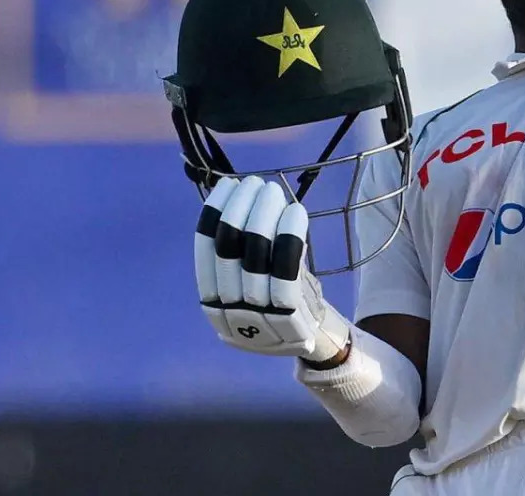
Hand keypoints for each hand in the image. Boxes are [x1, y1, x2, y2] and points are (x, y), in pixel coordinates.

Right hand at [195, 175, 350, 363]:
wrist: (318, 341)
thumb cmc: (287, 300)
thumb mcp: (257, 280)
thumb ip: (245, 251)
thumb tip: (240, 198)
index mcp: (212, 305)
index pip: (206, 251)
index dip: (214, 214)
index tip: (227, 185)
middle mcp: (229, 314)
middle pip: (229, 251)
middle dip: (240, 209)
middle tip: (255, 183)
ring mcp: (258, 320)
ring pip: (256, 259)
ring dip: (263, 217)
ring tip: (272, 191)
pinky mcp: (289, 319)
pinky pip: (285, 273)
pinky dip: (288, 238)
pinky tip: (295, 211)